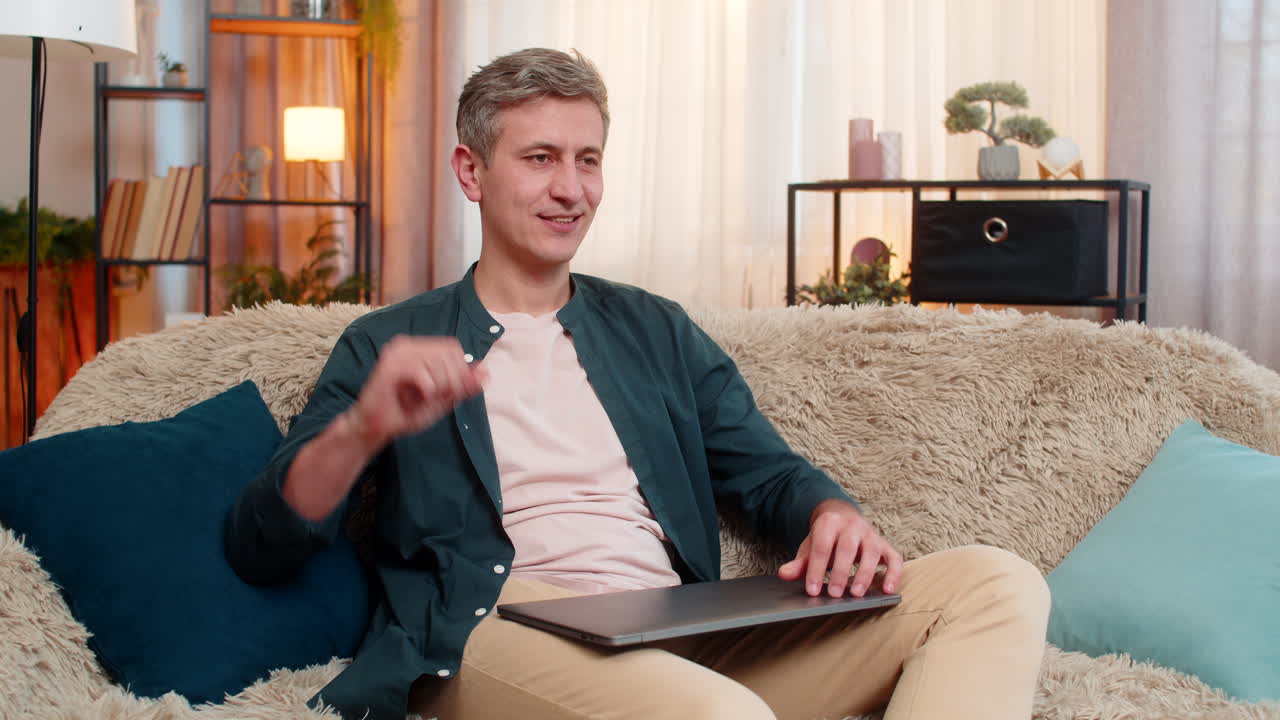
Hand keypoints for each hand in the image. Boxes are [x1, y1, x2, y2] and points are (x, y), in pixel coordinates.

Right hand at [344, 335, 487, 449]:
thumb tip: (486, 372)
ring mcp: (396, 353)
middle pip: (449, 352)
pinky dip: (427, 389)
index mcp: (418, 348)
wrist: (376, 429)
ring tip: (425, 398)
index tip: (450, 392)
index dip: (460, 371)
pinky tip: (416, 398)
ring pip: (437, 361)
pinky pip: (421, 372)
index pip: (453, 348)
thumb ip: (463, 386)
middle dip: (452, 380)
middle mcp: (407, 345)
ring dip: (439, 387)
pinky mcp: (388, 366)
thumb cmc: (406, 413)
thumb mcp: (442, 399)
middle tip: (438, 397)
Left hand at [777, 499, 903, 597]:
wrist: (842, 518)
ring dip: (865, 574)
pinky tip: (888, 590)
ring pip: (872, 552)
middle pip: (847, 548)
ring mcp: (871, 534)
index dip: (816, 569)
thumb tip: (784, 574)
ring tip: (856, 594)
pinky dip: (894, 574)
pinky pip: (894, 558)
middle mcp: (852, 526)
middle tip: (834, 594)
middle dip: (840, 572)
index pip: (822, 546)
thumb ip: (799, 563)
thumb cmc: (825, 538)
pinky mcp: (885, 544)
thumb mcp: (809, 547)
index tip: (812, 590)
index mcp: (829, 522)